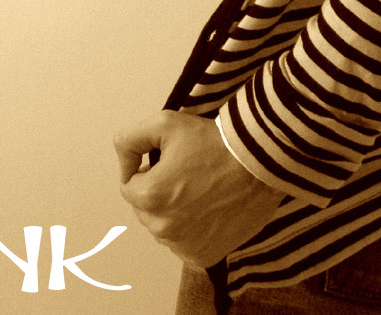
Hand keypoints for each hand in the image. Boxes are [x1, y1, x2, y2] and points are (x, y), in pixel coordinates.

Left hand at [113, 110, 283, 268]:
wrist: (257, 163)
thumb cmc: (211, 142)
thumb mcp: (164, 123)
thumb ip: (129, 140)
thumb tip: (124, 164)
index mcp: (149, 197)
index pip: (129, 186)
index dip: (147, 169)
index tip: (168, 160)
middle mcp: (163, 228)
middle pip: (146, 209)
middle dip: (158, 191)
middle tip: (186, 173)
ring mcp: (183, 246)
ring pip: (164, 227)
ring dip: (173, 212)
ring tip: (199, 189)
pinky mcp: (203, 257)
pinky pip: (183, 244)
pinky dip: (191, 230)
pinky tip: (208, 209)